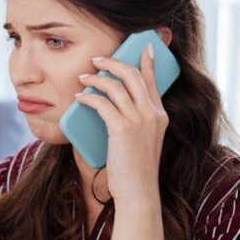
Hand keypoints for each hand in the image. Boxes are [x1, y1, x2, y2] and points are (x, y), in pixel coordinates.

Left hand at [74, 44, 167, 204]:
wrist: (139, 192)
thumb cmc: (136, 170)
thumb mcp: (143, 142)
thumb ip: (135, 124)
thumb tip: (112, 108)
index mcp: (160, 116)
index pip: (153, 81)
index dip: (147, 62)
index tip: (145, 47)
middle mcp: (152, 114)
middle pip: (133, 75)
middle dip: (114, 62)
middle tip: (97, 59)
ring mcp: (139, 120)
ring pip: (117, 85)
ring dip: (97, 78)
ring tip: (83, 78)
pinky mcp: (123, 128)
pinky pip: (102, 103)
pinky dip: (89, 97)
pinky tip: (80, 98)